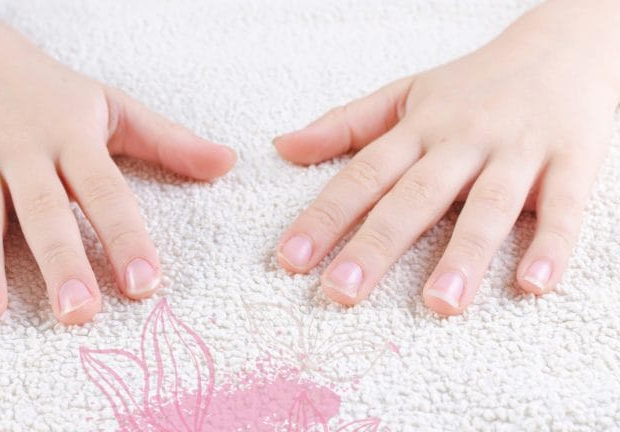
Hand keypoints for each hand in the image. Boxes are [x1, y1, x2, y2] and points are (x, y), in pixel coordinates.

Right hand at [0, 27, 235, 324]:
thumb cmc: (50, 94)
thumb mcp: (113, 107)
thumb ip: (169, 142)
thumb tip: (228, 164)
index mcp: (73, 137)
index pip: (106, 191)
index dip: (126, 237)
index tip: (145, 284)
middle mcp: (24, 150)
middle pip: (43, 210)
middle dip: (60, 261)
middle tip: (77, 314)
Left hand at [273, 2, 619, 314]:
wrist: (565, 47)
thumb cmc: (474, 84)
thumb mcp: (404, 94)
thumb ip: (344, 125)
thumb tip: (282, 146)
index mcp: (419, 128)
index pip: (363, 176)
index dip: (324, 217)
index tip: (290, 260)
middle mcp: (462, 141)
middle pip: (414, 196)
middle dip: (377, 245)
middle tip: (342, 292)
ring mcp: (517, 152)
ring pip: (487, 206)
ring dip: (464, 255)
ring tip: (439, 303)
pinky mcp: (572, 162)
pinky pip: (563, 208)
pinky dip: (551, 245)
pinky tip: (533, 285)